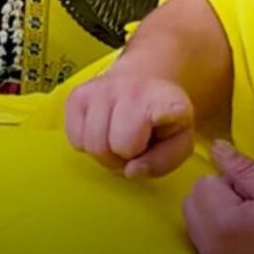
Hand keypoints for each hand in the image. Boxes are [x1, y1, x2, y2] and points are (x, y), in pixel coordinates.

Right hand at [64, 72, 194, 178]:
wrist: (144, 84)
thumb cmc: (162, 122)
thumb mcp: (178, 143)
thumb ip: (163, 161)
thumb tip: (131, 169)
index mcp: (167, 100)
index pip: (161, 112)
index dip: (159, 123)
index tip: (165, 121)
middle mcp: (134, 88)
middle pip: (117, 146)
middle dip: (124, 157)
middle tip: (134, 148)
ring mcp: (103, 89)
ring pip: (93, 145)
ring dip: (104, 153)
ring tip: (119, 140)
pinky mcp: (78, 94)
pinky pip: (75, 140)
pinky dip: (87, 144)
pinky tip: (103, 131)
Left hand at [183, 141, 253, 253]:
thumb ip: (244, 168)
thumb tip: (216, 147)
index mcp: (223, 224)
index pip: (204, 182)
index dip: (229, 179)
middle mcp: (207, 244)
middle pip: (192, 199)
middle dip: (216, 192)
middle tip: (250, 201)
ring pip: (193, 216)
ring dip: (214, 208)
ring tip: (247, 215)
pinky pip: (199, 233)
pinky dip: (214, 224)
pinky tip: (241, 229)